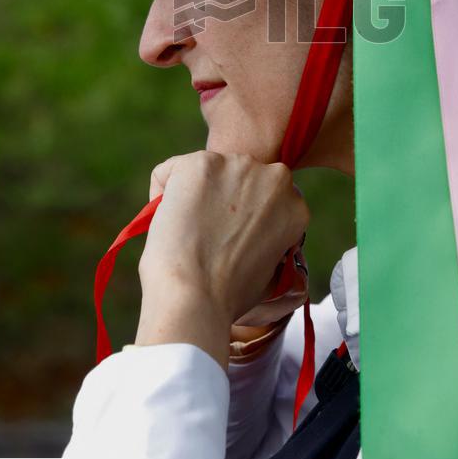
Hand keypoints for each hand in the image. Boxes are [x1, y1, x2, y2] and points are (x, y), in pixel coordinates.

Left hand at [135, 152, 309, 368]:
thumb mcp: (270, 269)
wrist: (195, 295)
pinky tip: (168, 219)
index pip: (267, 194)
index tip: (231, 235)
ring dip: (196, 192)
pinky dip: (163, 192)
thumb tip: (252, 236)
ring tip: (189, 229)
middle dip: (225, 196)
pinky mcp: (200, 163)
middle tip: (207, 231)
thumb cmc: (227, 295)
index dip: (246, 214)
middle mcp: (273, 177)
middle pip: (241, 176)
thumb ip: (268, 239)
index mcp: (294, 204)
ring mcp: (236, 166)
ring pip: (207, 171)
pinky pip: (170, 172)